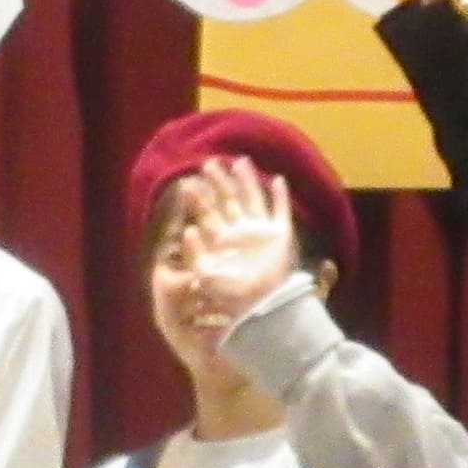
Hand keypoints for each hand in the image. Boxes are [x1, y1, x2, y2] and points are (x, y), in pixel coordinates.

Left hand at [167, 154, 305, 337]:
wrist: (262, 305)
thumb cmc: (232, 294)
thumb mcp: (206, 275)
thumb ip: (196, 254)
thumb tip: (187, 230)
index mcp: (222, 240)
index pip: (208, 213)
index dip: (199, 198)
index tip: (189, 182)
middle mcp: (240, 232)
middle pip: (228, 200)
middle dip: (219, 182)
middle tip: (209, 164)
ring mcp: (260, 232)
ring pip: (252, 199)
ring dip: (247, 181)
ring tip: (240, 161)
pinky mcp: (280, 236)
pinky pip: (280, 211)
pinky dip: (280, 197)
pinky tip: (278, 180)